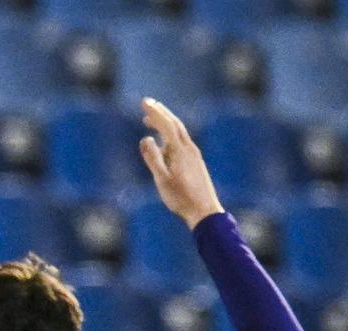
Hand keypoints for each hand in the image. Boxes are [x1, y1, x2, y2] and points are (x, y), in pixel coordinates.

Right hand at [139, 97, 221, 227]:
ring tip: (149, 120)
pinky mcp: (194, 161)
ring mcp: (193, 154)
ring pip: (178, 132)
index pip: (166, 125)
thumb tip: (145, 139)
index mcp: (180, 150)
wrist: (204, 210)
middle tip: (147, 103)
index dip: (155, 112)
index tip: (143, 102)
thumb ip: (153, 158)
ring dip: (165, 123)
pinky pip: (181, 142)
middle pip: (175, 124)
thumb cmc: (180, 197)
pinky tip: (163, 141)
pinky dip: (170, 135)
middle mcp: (189, 148)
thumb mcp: (162, 179)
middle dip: (161, 112)